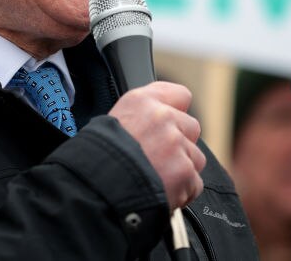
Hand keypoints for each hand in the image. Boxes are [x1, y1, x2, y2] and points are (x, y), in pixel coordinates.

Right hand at [108, 81, 205, 209]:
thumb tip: (155, 125)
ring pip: (196, 157)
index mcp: (141, 102)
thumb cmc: (97, 160)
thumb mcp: (112, 123)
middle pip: (191, 128)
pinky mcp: (184, 172)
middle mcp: (161, 117)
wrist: (95, 191)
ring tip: (157, 180)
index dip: (177, 113)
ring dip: (182, 171)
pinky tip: (162, 194)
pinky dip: (182, 193)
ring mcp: (175, 144)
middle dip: (181, 145)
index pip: (180, 96)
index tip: (172, 125)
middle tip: (160, 160)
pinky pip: (194, 184)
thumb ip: (141, 117)